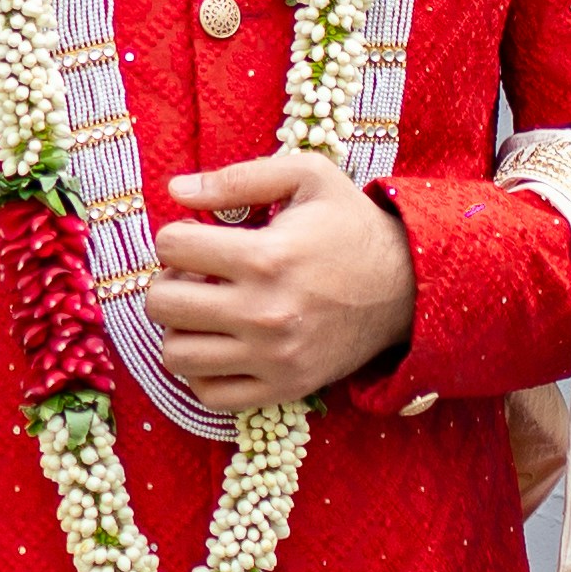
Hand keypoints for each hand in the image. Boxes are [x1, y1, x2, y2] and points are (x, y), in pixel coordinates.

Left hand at [151, 152, 414, 403]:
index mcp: (267, 258)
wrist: (408, 287)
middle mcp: (264, 314)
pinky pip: (208, 394)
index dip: (176, 235)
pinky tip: (219, 344)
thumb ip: (238, 178)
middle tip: (194, 275)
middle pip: (162, 304)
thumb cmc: (351, 225)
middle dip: (168, 281)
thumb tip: (175, 190)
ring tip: (204, 310)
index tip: (198, 237)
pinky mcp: (283, 388)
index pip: (171, 247)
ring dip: (179, 328)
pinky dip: (201, 371)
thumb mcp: (307, 177)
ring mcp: (272, 358)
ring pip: (176, 355)